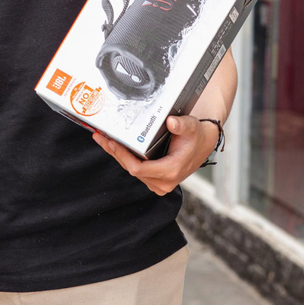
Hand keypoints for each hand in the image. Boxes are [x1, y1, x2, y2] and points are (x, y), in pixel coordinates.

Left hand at [92, 115, 219, 195]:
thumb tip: (171, 122)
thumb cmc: (195, 135)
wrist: (202, 143)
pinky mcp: (154, 179)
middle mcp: (163, 181)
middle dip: (115, 152)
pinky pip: (135, 169)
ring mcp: (158, 182)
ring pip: (130, 169)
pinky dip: (123, 157)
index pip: (138, 169)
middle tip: (101, 136)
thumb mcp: (191, 127)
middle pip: (131, 169)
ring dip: (116, 154)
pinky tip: (112, 145)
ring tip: (102, 138)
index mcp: (171, 170)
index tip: (112, 142)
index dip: (123, 156)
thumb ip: (181, 125)